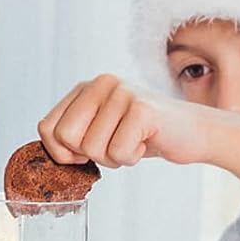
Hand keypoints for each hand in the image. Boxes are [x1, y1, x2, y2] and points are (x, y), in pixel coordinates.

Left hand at [39, 74, 214, 169]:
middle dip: (90, 155)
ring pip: (93, 149)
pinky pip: (118, 152)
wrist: (192, 132)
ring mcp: (122, 93)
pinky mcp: (142, 109)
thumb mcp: (102, 130)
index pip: (47, 127)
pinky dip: (132, 158)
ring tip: (134, 141)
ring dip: (115, 158)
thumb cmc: (143, 135)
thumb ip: (74, 134)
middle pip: (66, 138)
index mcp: (86, 87)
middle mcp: (101, 83)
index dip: (62, 152)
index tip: (86, 153)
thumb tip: (49, 154)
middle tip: (115, 145)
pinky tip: (146, 141)